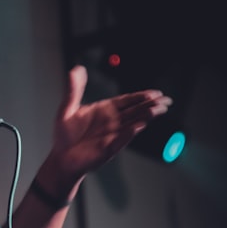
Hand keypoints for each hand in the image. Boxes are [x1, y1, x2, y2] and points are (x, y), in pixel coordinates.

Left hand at [38, 65, 172, 195]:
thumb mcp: (66, 109)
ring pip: (133, 123)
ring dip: (146, 116)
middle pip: (136, 111)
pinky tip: (139, 125)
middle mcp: (112, 122)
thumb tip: (77, 69)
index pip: (127, 101)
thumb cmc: (64, 136)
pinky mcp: (109, 148)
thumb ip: (73, 90)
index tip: (155, 92)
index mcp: (104, 110)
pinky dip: (130, 132)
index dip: (141, 96)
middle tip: (166, 100)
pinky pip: (122, 139)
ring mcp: (112, 135)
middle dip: (151, 105)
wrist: (60, 159)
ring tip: (158, 109)